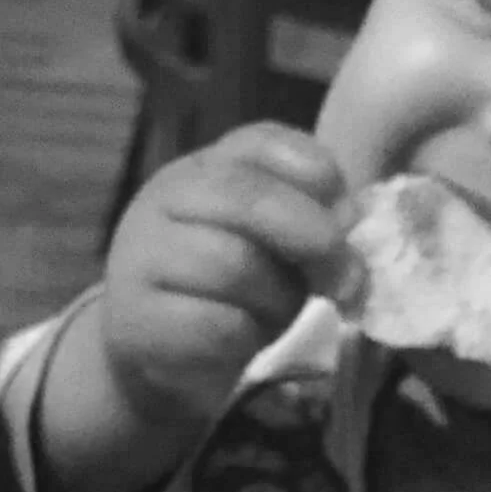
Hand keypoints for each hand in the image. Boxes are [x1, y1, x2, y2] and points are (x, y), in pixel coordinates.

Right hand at [101, 122, 351, 431]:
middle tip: (345, 281)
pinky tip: (252, 343)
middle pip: (247, 196)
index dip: (318, 176)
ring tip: (287, 318)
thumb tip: (351, 220)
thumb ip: (309, 216)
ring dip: (281, 299)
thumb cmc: (228, 287)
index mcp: (205, 166)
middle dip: (312, 237)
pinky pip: (216, 324)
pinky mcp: (138, 320)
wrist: (155, 349)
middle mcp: (166, 197)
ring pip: (232, 264)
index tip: (348, 218)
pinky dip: (252, 338)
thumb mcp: (269, 240)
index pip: (262, 143)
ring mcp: (143, 256)